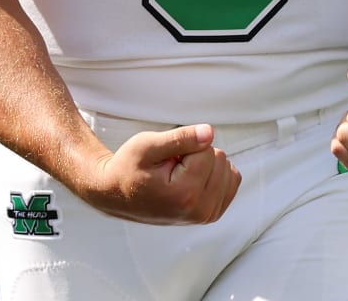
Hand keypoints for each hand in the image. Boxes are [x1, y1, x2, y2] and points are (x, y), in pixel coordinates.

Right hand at [80, 124, 241, 225]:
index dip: (185, 146)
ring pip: (227, 168)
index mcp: (185, 194)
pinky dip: (214, 173)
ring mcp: (208, 215)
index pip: (206, 148)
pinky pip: (231, 180)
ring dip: (204, 165)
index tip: (166, 159)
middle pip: (219, 158)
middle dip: (196, 155)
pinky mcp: (212, 214)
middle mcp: (200, 210)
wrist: (117, 195)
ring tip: (177, 174)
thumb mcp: (147, 145)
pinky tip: (192, 178)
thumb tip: (209, 133)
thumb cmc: (128, 169)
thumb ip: (180, 138)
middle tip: (170, 167)